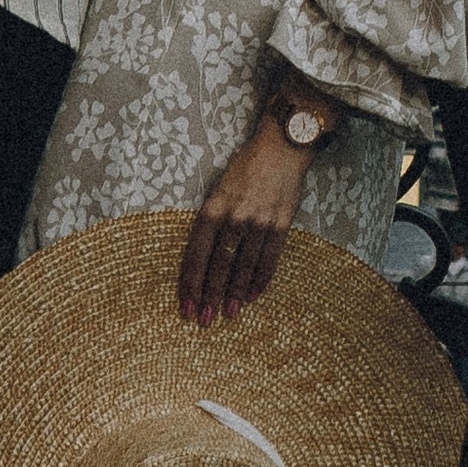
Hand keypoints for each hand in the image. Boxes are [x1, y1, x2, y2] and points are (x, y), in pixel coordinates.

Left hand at [179, 122, 313, 325]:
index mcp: (214, 206)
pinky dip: (261, 279)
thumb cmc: (245, 168)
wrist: (282, 146)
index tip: (185, 304)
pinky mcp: (281, 222)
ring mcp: (260, 220)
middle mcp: (235, 215)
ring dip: (235, 293)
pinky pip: (270, 257)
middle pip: (219, 263)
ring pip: (244, 265)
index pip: (197, 252)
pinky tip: (253, 296)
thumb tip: (201, 259)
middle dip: (210, 294)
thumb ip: (210, 220)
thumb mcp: (218, 189)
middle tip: (204, 320)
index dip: (190, 281)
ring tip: (229, 314)